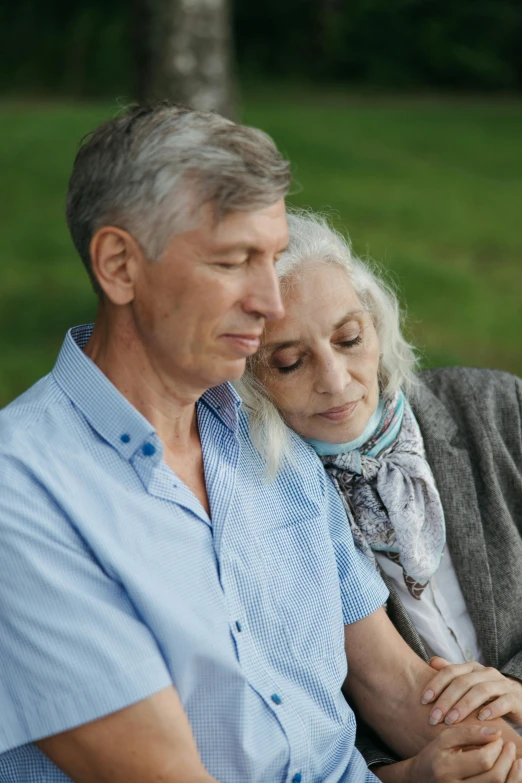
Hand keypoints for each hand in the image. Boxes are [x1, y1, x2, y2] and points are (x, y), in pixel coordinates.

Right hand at [405, 726, 521, 782]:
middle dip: (507, 759)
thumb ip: (469, 733)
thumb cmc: (434, 756)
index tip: (498, 737)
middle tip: (509, 746)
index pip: (483, 760)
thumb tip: (496, 733)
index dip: (496, 747)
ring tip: (515, 760)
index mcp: (446, 768)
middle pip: (494, 778)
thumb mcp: (445, 739)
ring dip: (513, 774)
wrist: (420, 780)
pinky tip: (510, 773)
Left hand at [421, 657, 521, 726]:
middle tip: (434, 717)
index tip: (423, 700)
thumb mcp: (469, 684)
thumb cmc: (488, 696)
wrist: (518, 703)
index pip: (450, 671)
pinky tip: (481, 719)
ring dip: (464, 706)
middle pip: (463, 682)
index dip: (436, 684)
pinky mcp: (516, 698)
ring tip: (451, 720)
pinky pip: (504, 701)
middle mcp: (487, 672)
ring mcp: (502, 684)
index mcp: (472, 668)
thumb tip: (431, 661)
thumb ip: (452, 673)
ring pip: (481, 691)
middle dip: (446, 700)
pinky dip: (492, 709)